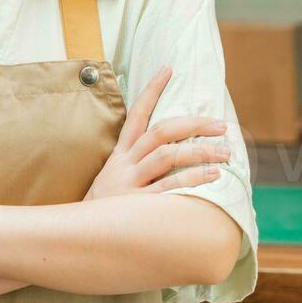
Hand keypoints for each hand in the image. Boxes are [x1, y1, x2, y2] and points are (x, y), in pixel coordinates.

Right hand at [85, 66, 231, 200]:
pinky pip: (169, 187)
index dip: (152, 90)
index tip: (167, 68)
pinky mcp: (137, 205)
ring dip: (199, 151)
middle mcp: (125, 164)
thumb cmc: (104, 209)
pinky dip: (193, 178)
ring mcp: (130, 183)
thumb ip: (136, 166)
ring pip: (167, 156)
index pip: (136, 114)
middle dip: (193, 125)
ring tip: (225, 152)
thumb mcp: (113, 180)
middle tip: (220, 124)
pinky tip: (214, 176)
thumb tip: (169, 153)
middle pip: (160, 132)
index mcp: (119, 155)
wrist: (77, 234)